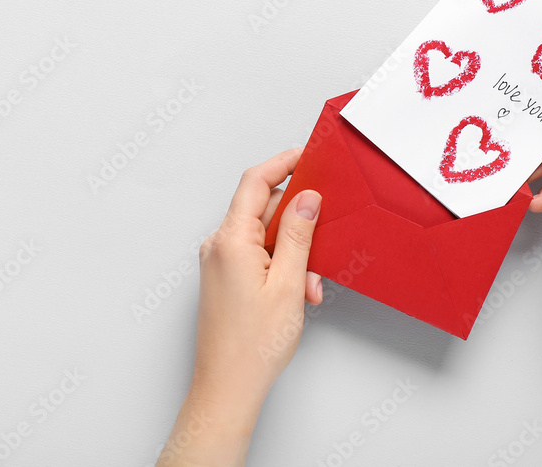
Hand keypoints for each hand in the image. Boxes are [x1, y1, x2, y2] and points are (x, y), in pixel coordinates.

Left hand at [158, 148, 322, 465]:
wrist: (228, 387)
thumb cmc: (252, 345)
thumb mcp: (288, 283)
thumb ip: (298, 234)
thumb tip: (307, 198)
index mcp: (229, 240)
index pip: (255, 182)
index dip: (283, 163)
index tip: (306, 154)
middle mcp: (218, 246)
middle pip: (262, 209)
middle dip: (297, 223)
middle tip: (324, 236)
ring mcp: (219, 263)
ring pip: (263, 236)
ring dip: (293, 252)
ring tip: (309, 286)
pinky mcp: (224, 278)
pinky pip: (256, 255)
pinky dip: (280, 266)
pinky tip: (297, 291)